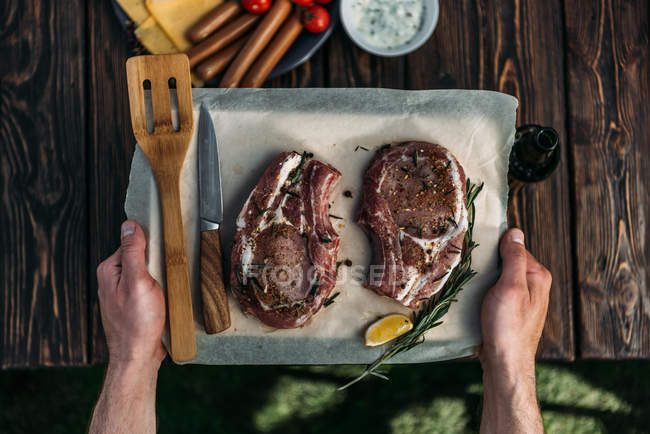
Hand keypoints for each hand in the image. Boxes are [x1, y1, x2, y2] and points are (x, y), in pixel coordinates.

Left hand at [96, 220, 166, 368]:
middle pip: (141, 258)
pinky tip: (167, 298)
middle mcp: (113, 280)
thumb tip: (129, 224)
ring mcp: (124, 293)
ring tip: (168, 289)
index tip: (163, 253)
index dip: (150, 246)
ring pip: (148, 274)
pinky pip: (150, 289)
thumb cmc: (138, 322)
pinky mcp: (135, 305)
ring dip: (161, 278)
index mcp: (109, 270)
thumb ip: (133, 252)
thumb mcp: (138, 281)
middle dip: (157, 263)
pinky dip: (161, 290)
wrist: (139, 356)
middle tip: (166, 275)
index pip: (132, 244)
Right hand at [479, 228, 551, 374]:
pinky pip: (496, 292)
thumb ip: (514, 258)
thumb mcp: (510, 287)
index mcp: (538, 276)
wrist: (504, 363)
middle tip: (472, 268)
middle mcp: (534, 285)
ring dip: (485, 278)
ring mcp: (522, 299)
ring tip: (472, 284)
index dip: (496, 248)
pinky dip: (485, 291)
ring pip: (499, 277)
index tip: (478, 251)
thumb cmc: (508, 327)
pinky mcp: (510, 311)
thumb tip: (515, 232)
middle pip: (507, 262)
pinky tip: (475, 298)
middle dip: (490, 263)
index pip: (515, 248)